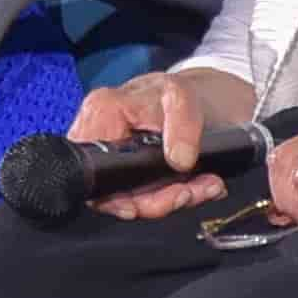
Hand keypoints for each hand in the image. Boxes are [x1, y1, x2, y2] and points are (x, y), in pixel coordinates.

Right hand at [67, 68, 257, 221]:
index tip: (138, 206)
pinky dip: (183, 196)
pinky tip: (203, 186)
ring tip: (205, 186)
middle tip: (187, 193)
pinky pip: (154, 198)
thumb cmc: (174, 92)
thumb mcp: (182, 96)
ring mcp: (120, 161)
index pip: (92, 165)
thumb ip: (183, 125)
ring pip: (137, 201)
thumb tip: (179, 160)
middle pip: (113, 192)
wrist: (193, 98)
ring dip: (175, 199)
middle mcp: (104, 140)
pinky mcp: (137, 176)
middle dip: (156, 201)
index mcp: (101, 113)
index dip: (112, 194)